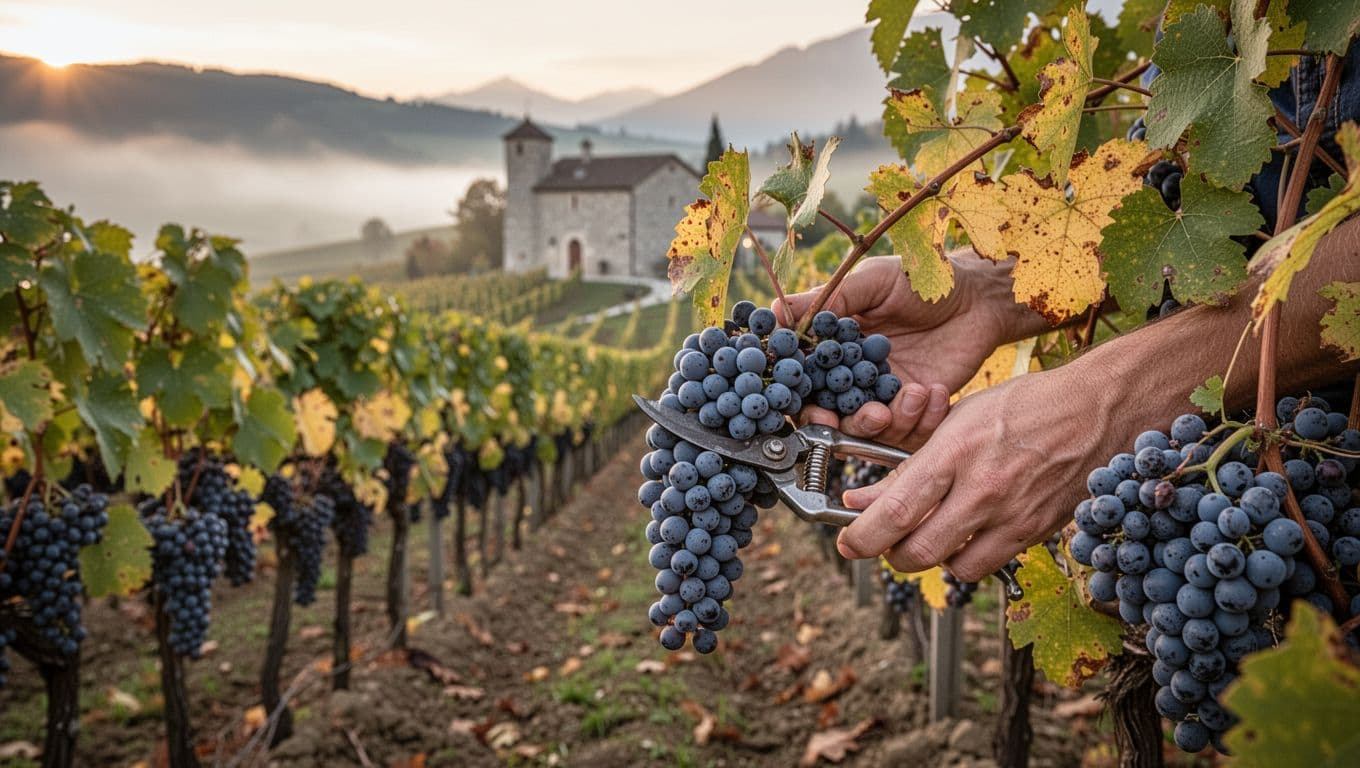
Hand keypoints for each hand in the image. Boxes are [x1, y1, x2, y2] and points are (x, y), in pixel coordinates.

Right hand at [774, 254, 1025, 449]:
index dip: (803, 401)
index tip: (814, 411)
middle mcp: (854, 377)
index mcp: (834, 348)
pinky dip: (922, 417)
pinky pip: (910, 430)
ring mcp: (885, 395)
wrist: (979, 296)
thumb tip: (773, 312)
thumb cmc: (921, 280)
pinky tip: (933, 391)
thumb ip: (827, 300)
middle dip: (847, 425)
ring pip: (872, 430)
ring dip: (891, 421)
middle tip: (872, 416)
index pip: (805, 383)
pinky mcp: (916, 407)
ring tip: (913, 394)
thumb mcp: (872, 282)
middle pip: (833, 417)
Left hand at [835, 363, 1109, 579]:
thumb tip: (864, 498)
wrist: (1100, 409)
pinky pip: (986, 565)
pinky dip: (965, 559)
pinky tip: (963, 535)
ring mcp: (1012, 516)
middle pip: (917, 552)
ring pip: (951, 568)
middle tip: (883, 542)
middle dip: (888, 555)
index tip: (847, 542)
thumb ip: (909, 466)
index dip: (861, 536)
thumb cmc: (1027, 404)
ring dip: (928, 559)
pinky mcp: (1036, 533)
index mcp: (956, 452)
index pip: (896, 511)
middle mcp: (983, 490)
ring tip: (925, 534)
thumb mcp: (958, 422)